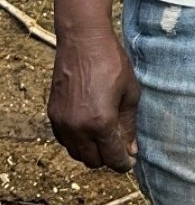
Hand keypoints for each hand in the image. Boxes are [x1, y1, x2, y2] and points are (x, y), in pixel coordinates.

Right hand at [47, 28, 140, 171]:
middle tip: (120, 147)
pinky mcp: (53, 114)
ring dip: (92, 151)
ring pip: (77, 153)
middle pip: (93, 162)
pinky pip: (65, 140)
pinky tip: (90, 128)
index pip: (112, 158)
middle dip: (108, 158)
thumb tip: (131, 150)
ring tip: (106, 137)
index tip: (130, 160)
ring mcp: (62, 122)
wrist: (83, 41)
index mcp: (100, 123)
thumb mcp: (130, 93)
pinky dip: (77, 141)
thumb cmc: (111, 63)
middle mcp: (78, 128)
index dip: (124, 163)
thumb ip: (129, 125)